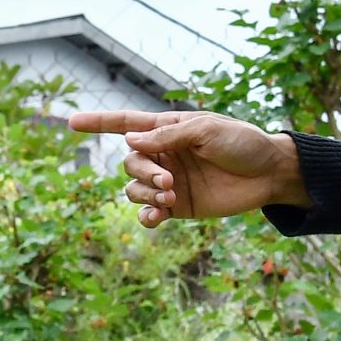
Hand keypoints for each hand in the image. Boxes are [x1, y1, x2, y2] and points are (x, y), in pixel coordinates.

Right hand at [67, 110, 303, 227]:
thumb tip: (130, 141)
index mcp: (167, 131)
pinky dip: (146, 216)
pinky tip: (156, 217)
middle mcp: (163, 155)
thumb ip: (169, 137)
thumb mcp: (208, 131)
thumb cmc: (243, 143)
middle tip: (169, 180)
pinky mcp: (178, 206)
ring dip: (146, 193)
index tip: (70, 123)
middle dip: (143, 172)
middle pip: (129, 163)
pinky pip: (148, 213)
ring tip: (172, 195)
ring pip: (133, 189)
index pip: (125, 124)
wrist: (269, 174)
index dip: (98, 123)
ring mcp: (168, 181)